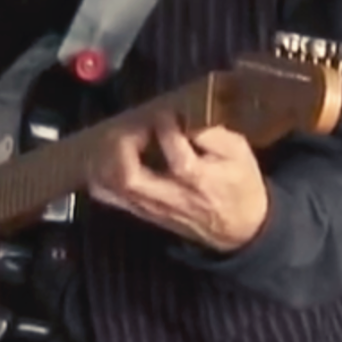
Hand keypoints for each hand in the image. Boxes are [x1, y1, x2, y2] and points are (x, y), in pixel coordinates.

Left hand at [88, 110, 269, 252]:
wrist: (241, 228)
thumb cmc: (240, 183)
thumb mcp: (240, 153)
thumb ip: (213, 133)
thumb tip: (184, 117)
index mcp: (201, 181)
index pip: (176, 155)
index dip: (166, 127)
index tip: (166, 113)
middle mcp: (172, 197)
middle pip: (130, 178)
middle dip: (122, 145)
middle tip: (133, 128)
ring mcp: (153, 208)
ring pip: (113, 187)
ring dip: (106, 157)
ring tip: (118, 138)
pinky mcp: (143, 212)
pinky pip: (110, 195)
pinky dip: (100, 172)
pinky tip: (107, 154)